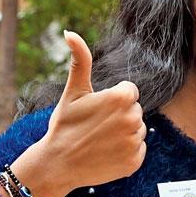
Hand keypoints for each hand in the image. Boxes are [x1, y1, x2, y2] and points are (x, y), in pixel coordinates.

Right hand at [10, 31, 146, 196]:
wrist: (58, 163)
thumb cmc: (65, 125)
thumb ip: (80, 61)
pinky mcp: (135, 161)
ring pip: (137, 130)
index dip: (112, 99)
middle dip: (119, 116)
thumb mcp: (73, 91)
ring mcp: (134, 141)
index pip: (129, 92)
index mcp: (121, 98)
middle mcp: (132, 118)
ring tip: (100, 140)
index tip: (96, 110)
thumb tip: (70, 32)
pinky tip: (107, 153)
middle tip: (96, 126)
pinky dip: (125, 152)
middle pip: (134, 110)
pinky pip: (138, 150)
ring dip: (123, 133)